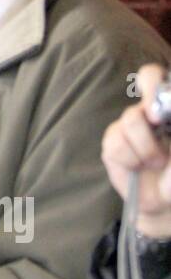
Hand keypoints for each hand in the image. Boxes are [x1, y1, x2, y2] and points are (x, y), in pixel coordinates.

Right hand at [101, 65, 170, 238]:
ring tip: (156, 162)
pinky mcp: (112, 144)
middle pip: (143, 86)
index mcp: (165, 108)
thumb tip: (156, 117)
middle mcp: (147, 112)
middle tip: (157, 124)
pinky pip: (117, 144)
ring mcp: (127, 127)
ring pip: (130, 120)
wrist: (163, 202)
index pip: (153, 76)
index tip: (159, 107)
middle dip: (152, 106)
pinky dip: (132, 159)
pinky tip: (138, 167)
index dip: (153, 81)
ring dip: (147, 147)